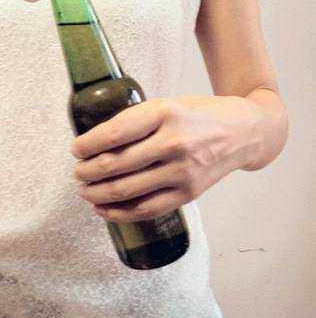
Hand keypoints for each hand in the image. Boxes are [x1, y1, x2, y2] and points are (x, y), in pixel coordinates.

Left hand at [71, 95, 264, 222]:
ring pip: (126, 190)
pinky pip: (145, 209)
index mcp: (164, 114)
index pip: (114, 134)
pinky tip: (103, 209)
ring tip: (84, 190)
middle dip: (87, 172)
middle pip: (116, 165)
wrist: (243, 132)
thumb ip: (135, 121)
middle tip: (77, 172)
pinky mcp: (188, 194)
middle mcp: (173, 143)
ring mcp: (182, 172)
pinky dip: (119, 212)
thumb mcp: (166, 104)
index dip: (87, 145)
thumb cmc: (196, 115)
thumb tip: (93, 141)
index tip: (75, 150)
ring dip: (97, 193)